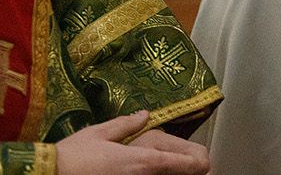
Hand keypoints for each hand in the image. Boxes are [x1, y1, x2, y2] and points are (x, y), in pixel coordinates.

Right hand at [55, 111, 210, 174]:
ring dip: (171, 174)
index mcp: (144, 160)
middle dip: (189, 170)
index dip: (201, 162)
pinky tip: (146, 172)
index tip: (205, 160)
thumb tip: (144, 115)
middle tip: (192, 165)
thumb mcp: (99, 133)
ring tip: (174, 167)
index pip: (190, 164)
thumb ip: (126, 124)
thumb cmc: (71, 157)